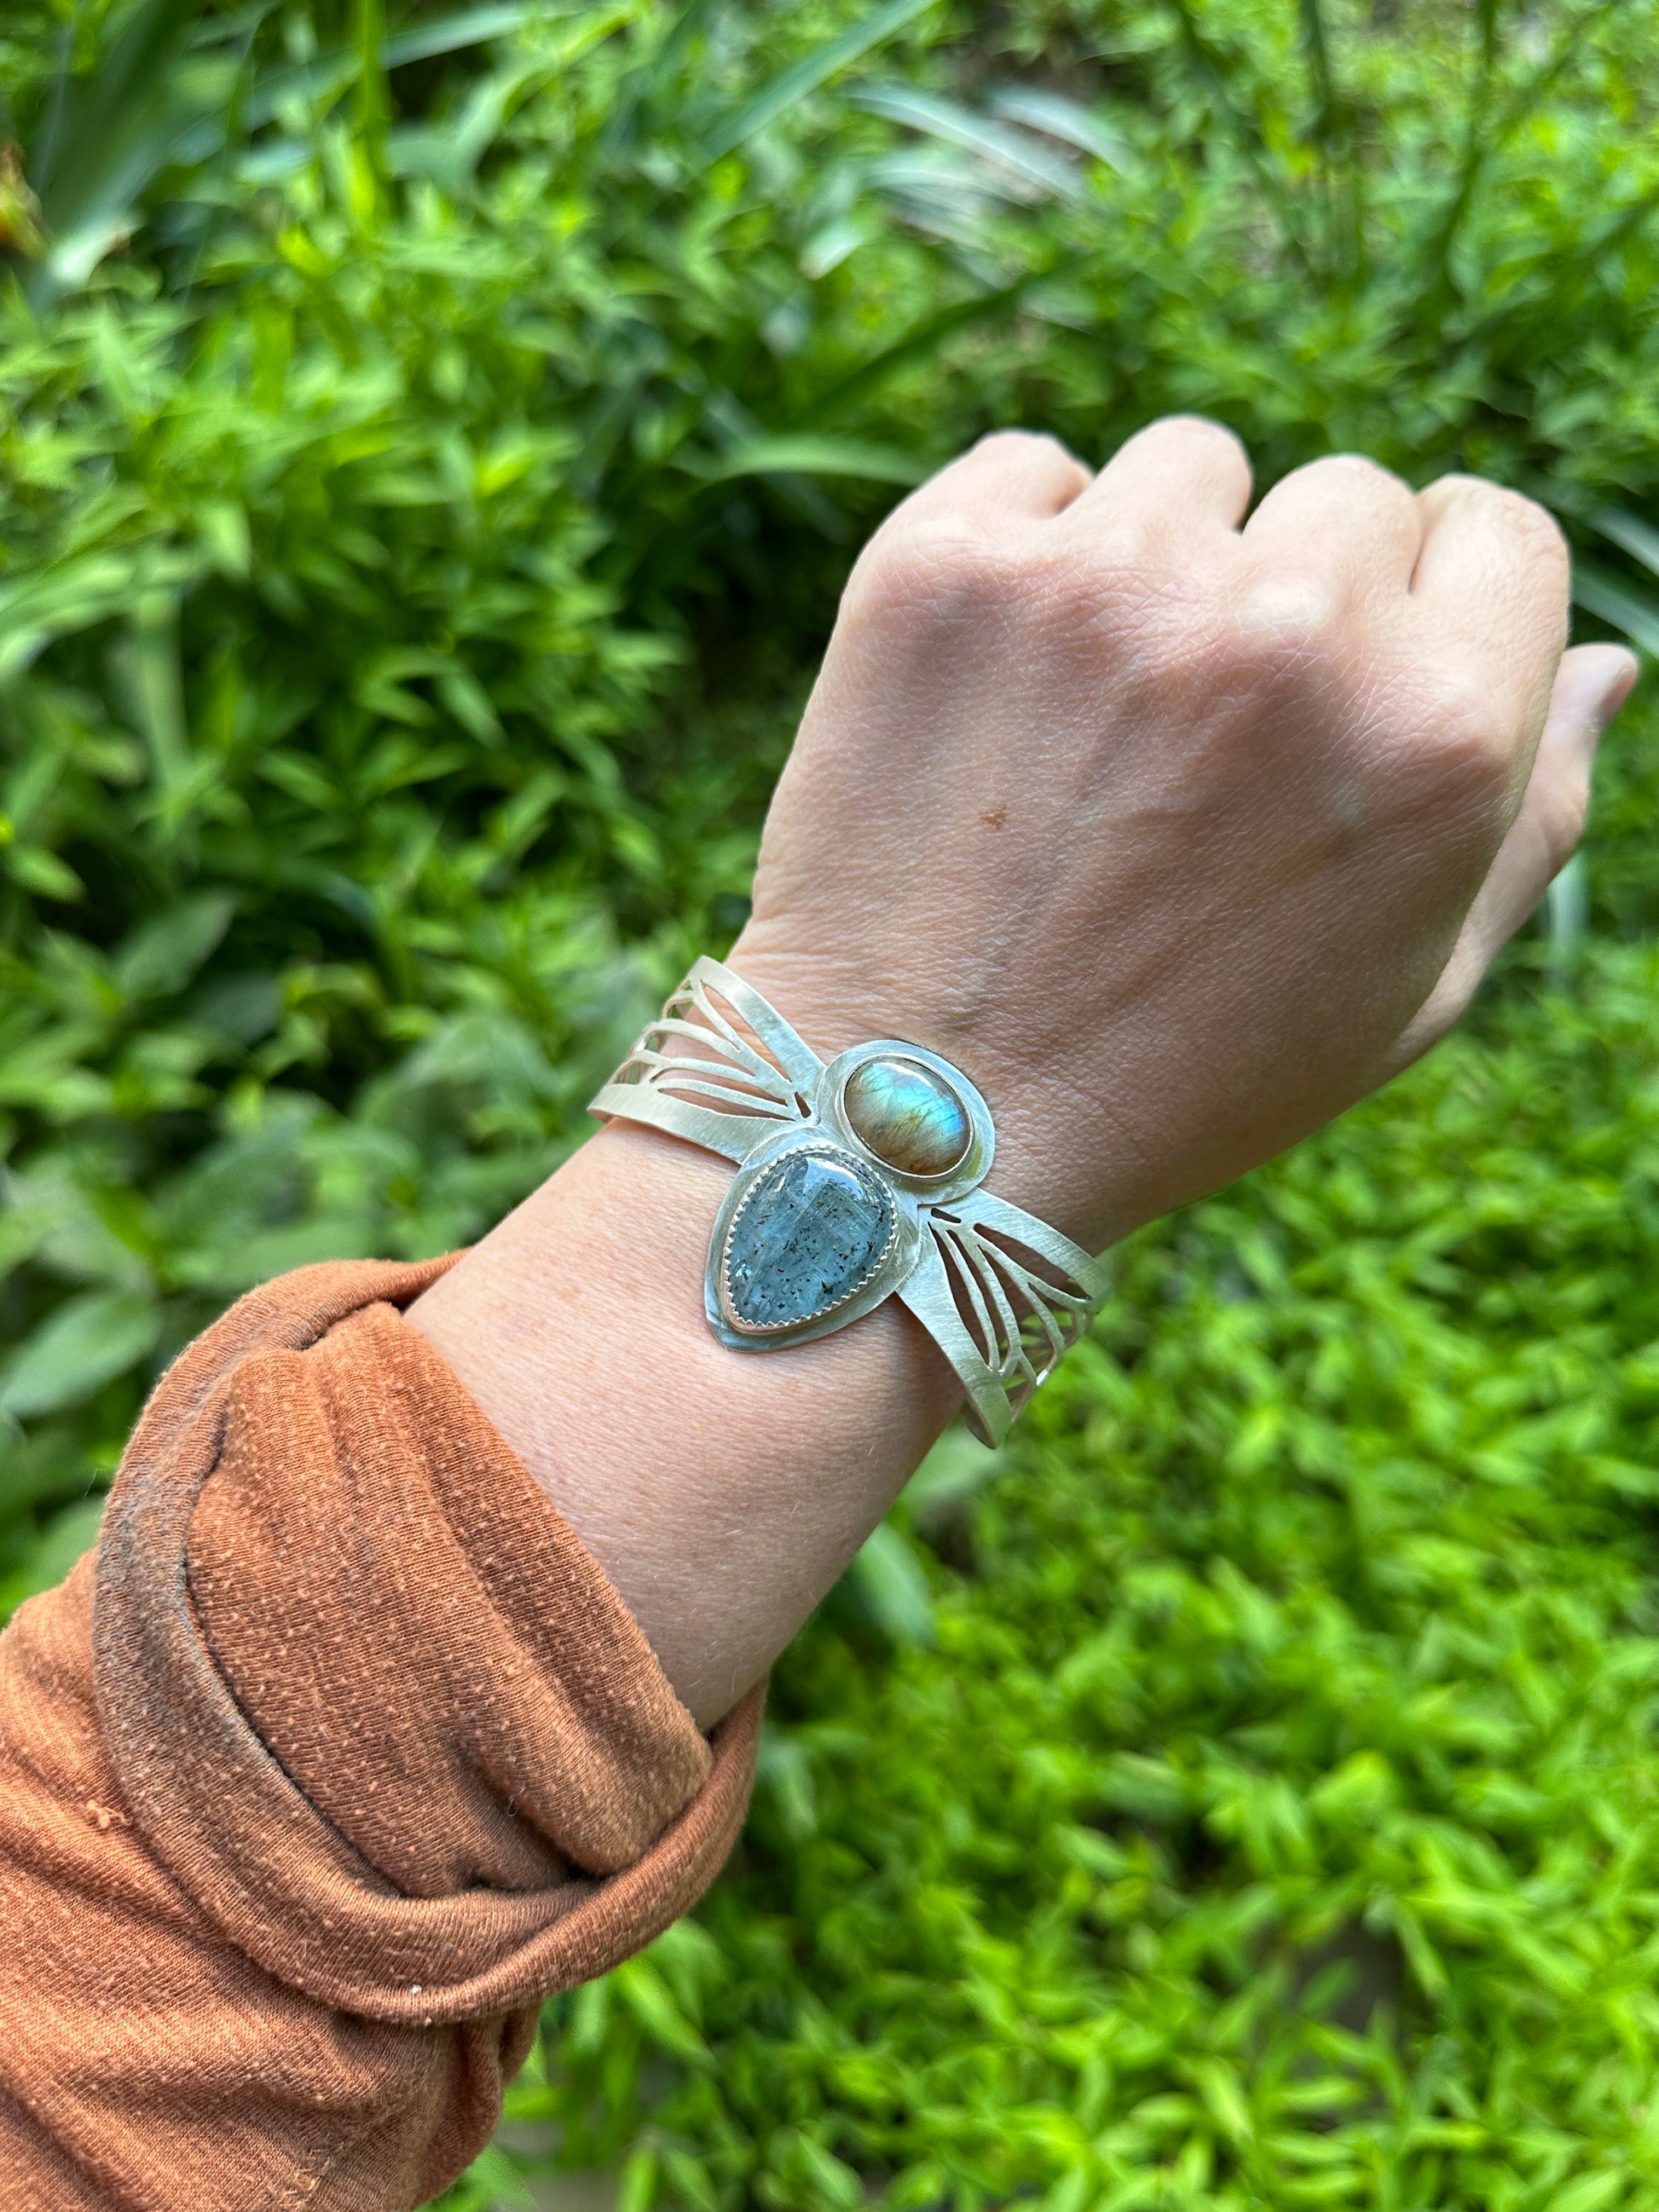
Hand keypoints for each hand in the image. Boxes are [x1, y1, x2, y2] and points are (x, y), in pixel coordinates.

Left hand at [732, 420, 1636, 1249]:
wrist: (911, 1120)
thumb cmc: (1184, 1077)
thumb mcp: (1408, 994)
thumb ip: (1535, 816)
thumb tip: (1615, 663)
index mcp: (1436, 732)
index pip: (1499, 533)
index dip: (1436, 604)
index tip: (1356, 677)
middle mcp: (1288, 628)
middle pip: (1350, 495)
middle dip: (1300, 599)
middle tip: (1205, 748)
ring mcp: (1108, 582)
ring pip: (1194, 467)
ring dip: (1168, 561)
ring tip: (1100, 721)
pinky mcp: (947, 564)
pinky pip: (1035, 469)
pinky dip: (1029, 550)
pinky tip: (1003, 687)